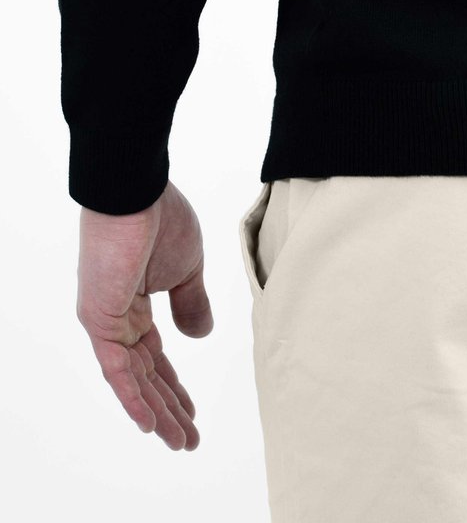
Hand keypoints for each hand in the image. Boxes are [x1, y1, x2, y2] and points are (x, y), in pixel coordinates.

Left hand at [76, 179, 213, 450]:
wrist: (137, 192)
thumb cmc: (162, 219)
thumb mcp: (188, 269)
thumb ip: (192, 303)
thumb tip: (200, 336)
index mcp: (136, 303)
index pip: (154, 355)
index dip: (174, 384)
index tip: (192, 411)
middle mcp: (117, 316)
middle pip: (144, 373)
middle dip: (168, 407)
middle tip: (188, 438)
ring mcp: (105, 318)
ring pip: (131, 377)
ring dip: (155, 411)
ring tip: (178, 441)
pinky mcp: (99, 317)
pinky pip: (116, 367)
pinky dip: (132, 396)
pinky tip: (149, 423)